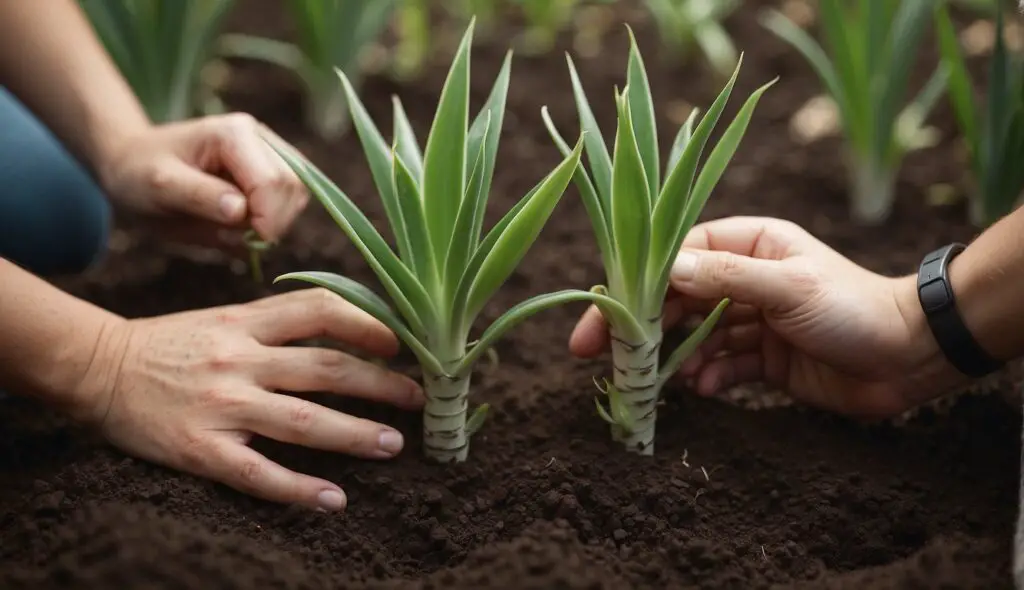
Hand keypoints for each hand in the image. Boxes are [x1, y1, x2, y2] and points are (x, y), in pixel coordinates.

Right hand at [76, 288, 422, 511]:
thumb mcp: (223, 316)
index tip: (401, 343)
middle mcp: (240, 359)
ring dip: (355, 434)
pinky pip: (259, 474)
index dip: (367, 324)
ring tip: (394, 444)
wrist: (96, 367)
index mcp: (245, 321)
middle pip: (326, 368)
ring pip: (304, 421)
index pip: (320, 310)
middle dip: (380, 383)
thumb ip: (274, 322)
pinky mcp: (200, 449)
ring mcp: (221, 405)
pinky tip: (333, 499)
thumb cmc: (170, 343)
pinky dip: (299, 489)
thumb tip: (341, 328)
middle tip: (417, 398)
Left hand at [97, 113, 307, 248]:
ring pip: (297, 196)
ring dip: (273, 222)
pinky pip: (289, 203)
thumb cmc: (139, 174)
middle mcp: (259, 138)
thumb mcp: (158, 187)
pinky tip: (241, 223)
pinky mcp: (270, 170)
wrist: (132, 165)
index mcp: (234, 134)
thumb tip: (241, 212)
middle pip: (293, 188)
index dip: (267, 219)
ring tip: (233, 228)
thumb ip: (200, 197)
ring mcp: (268, 153)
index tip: (248, 241)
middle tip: (237, 238)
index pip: (273, 181)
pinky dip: (271, 222)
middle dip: (272, 222)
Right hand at [570, 216, 962, 418]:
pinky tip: (704, 389)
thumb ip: (726, 278)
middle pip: (676, 297)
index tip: (602, 311)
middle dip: (643, 326)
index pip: (676, 255)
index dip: (636, 282)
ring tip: (659, 381)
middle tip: (600, 356)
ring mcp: (753, 318)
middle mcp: (746, 277)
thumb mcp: (788, 287)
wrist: (910, 357)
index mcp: (749, 244)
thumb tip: (664, 271)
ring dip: (675, 357)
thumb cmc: (852, 307)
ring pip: (694, 334)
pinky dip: (708, 376)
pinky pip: (721, 364)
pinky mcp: (763, 357)